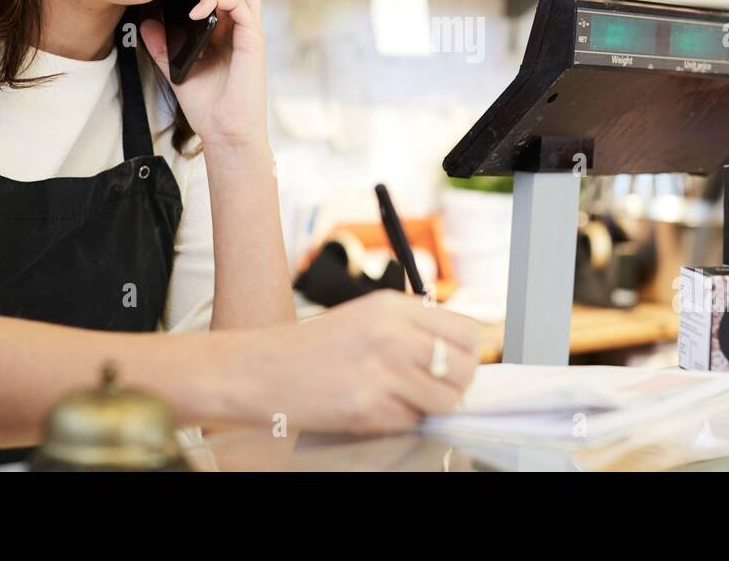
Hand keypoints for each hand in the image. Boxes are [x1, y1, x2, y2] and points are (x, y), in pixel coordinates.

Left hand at [140, 0, 266, 149]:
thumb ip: (162, 44)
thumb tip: (147, 20)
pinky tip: (196, 8)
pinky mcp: (254, 42)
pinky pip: (243, 7)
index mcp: (226, 28)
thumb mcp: (174, 68)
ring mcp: (250, 32)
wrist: (225, 132)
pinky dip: (219, 0)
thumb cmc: (206, 104)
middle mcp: (241, 26)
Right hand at [222, 290, 481, 433]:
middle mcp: (392, 334)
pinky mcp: (367, 406)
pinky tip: (371, 408)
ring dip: (428, 407)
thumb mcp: (367, 317)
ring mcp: (381, 371)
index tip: (454, 365)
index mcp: (394, 306)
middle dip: (454, 384)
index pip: (467, 330)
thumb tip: (460, 354)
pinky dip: (399, 422)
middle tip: (431, 388)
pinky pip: (411, 422)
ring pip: (446, 400)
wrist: (261, 371)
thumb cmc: (313, 348)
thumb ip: (412, 328)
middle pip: (465, 367)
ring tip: (398, 399)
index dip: (467, 353)